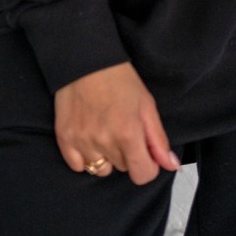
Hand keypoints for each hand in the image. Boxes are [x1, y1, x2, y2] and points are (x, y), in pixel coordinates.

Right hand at [53, 61, 180, 184]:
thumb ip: (158, 139)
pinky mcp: (64, 139)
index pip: (142, 175)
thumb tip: (171, 165)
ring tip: (104, 131)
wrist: (86, 60)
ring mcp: (82, 142)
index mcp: (128, 133)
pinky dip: (85, 157)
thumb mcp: (146, 104)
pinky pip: (78, 166)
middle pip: (123, 168)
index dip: (148, 165)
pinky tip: (89, 136)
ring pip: (101, 169)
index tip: (145, 152)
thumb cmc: (119, 78)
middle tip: (122, 127)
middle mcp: (104, 142)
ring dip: (106, 156)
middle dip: (126, 153)